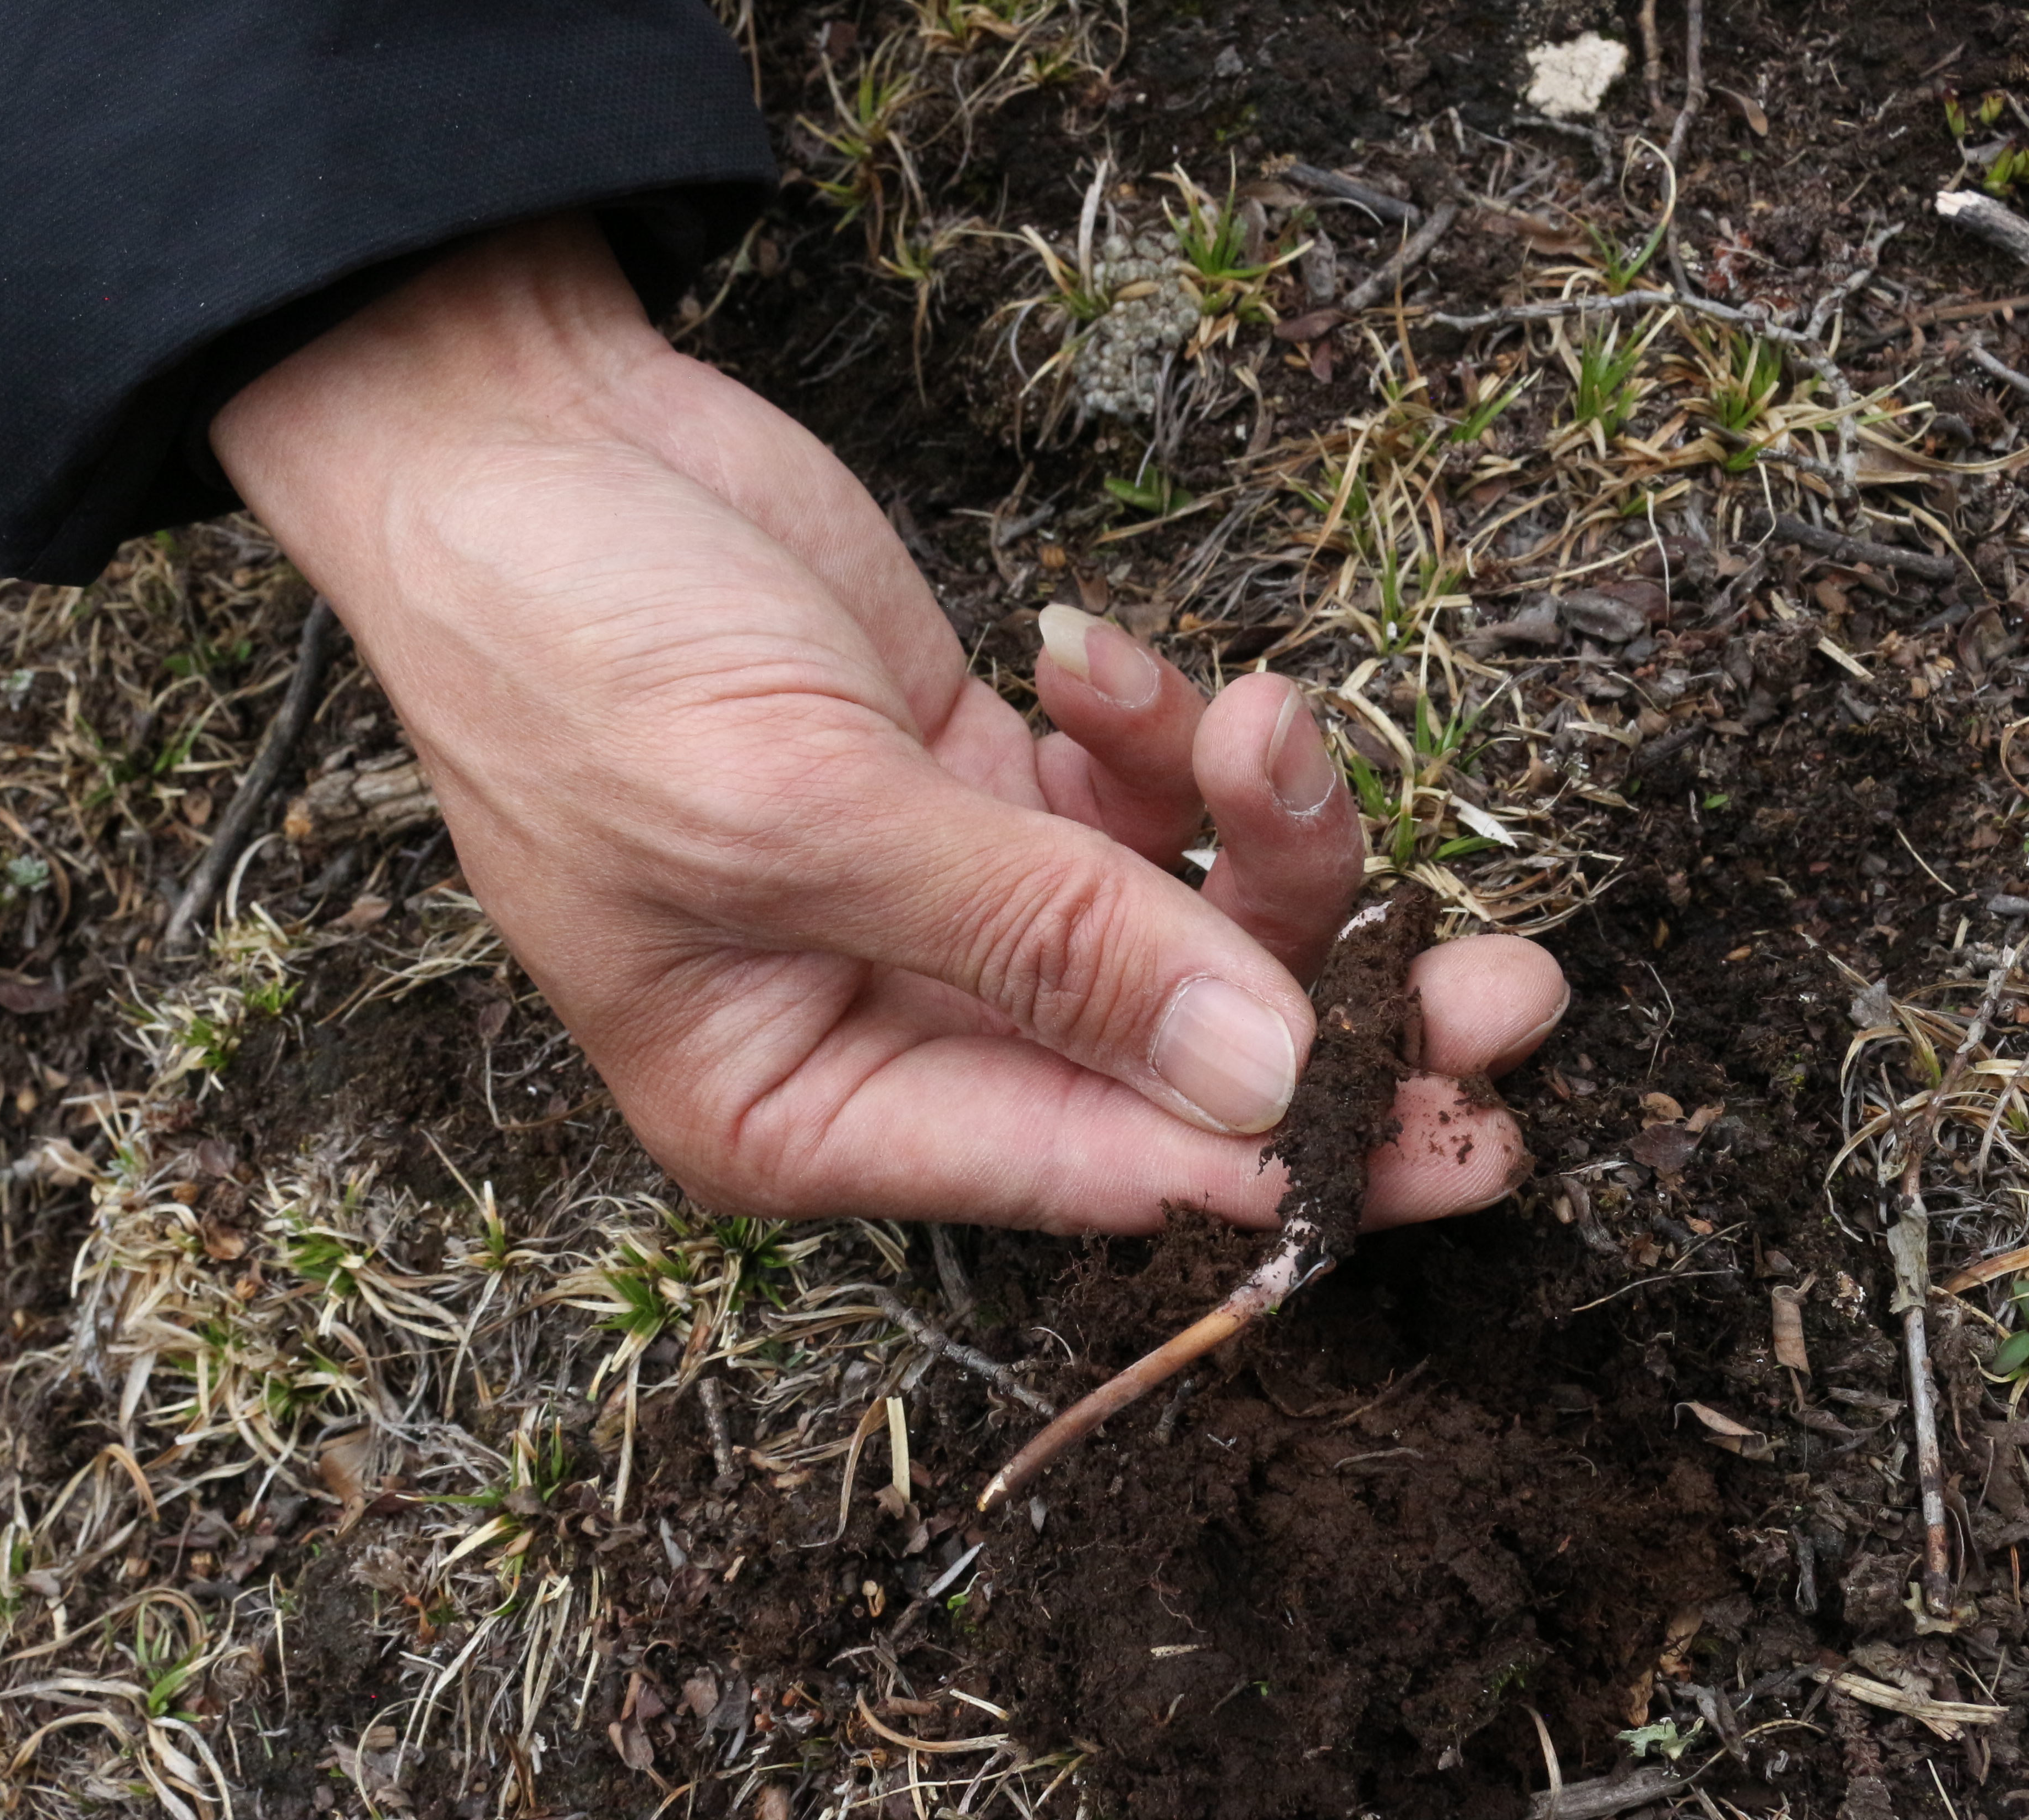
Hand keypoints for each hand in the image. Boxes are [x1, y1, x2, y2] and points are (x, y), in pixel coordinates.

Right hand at [211, 217, 1565, 1228]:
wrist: (514, 438)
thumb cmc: (573, 653)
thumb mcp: (796, 815)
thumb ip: (1040, 945)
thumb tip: (1262, 1082)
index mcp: (802, 1110)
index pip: (1080, 1173)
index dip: (1265, 1158)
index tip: (1444, 1131)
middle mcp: (892, 1031)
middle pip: (1168, 1068)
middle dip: (1337, 1019)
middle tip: (1513, 998)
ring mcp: (953, 905)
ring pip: (1183, 923)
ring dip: (1264, 832)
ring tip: (1273, 723)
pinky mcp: (990, 785)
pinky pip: (1141, 802)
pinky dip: (1161, 736)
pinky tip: (1109, 656)